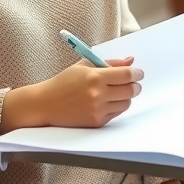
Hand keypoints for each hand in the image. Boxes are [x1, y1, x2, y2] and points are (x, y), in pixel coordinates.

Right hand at [3, 57, 142, 130]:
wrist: (45, 104)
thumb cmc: (63, 82)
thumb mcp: (84, 65)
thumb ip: (110, 63)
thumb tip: (130, 61)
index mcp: (94, 77)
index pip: (127, 75)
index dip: (136, 73)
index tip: (138, 73)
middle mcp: (97, 95)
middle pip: (130, 90)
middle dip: (135, 86)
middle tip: (132, 83)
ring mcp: (97, 110)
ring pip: (126, 103)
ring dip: (126, 97)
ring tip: (117, 92)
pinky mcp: (96, 122)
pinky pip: (116, 114)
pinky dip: (116, 107)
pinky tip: (107, 102)